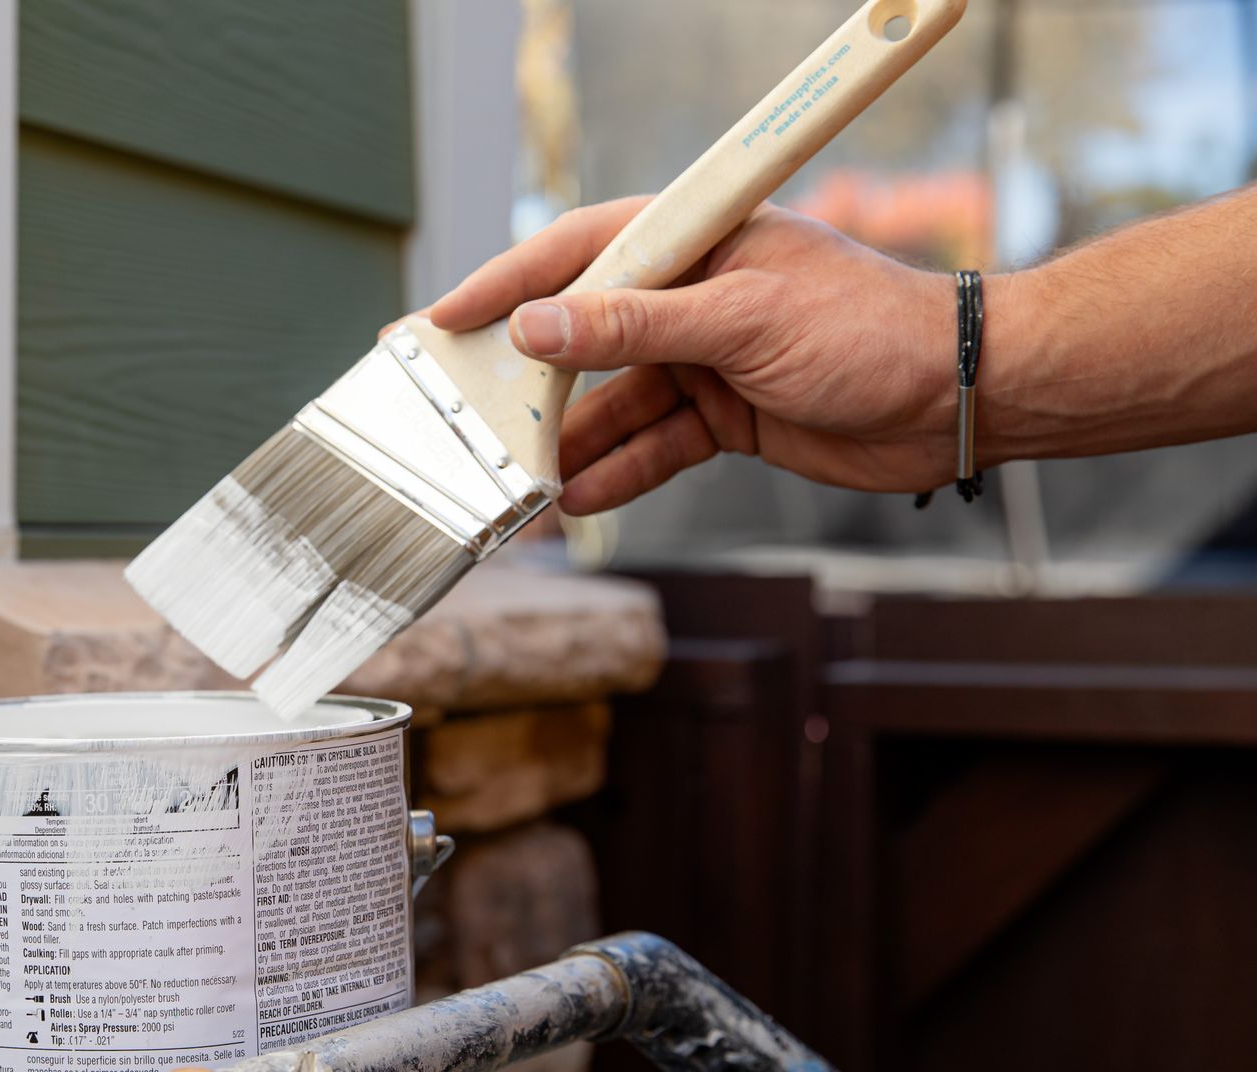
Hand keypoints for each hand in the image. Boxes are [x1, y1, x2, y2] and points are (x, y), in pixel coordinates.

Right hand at [429, 198, 963, 515]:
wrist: (959, 398)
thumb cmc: (872, 330)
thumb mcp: (743, 322)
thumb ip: (635, 327)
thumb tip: (541, 328)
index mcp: (696, 240)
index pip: (579, 252)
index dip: (508, 286)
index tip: (445, 318)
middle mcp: (691, 295)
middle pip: (584, 336)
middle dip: (528, 382)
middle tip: (466, 415)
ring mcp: (705, 358)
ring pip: (613, 404)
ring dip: (569, 443)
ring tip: (519, 481)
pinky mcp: (723, 415)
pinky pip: (651, 445)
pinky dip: (617, 473)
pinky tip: (578, 498)